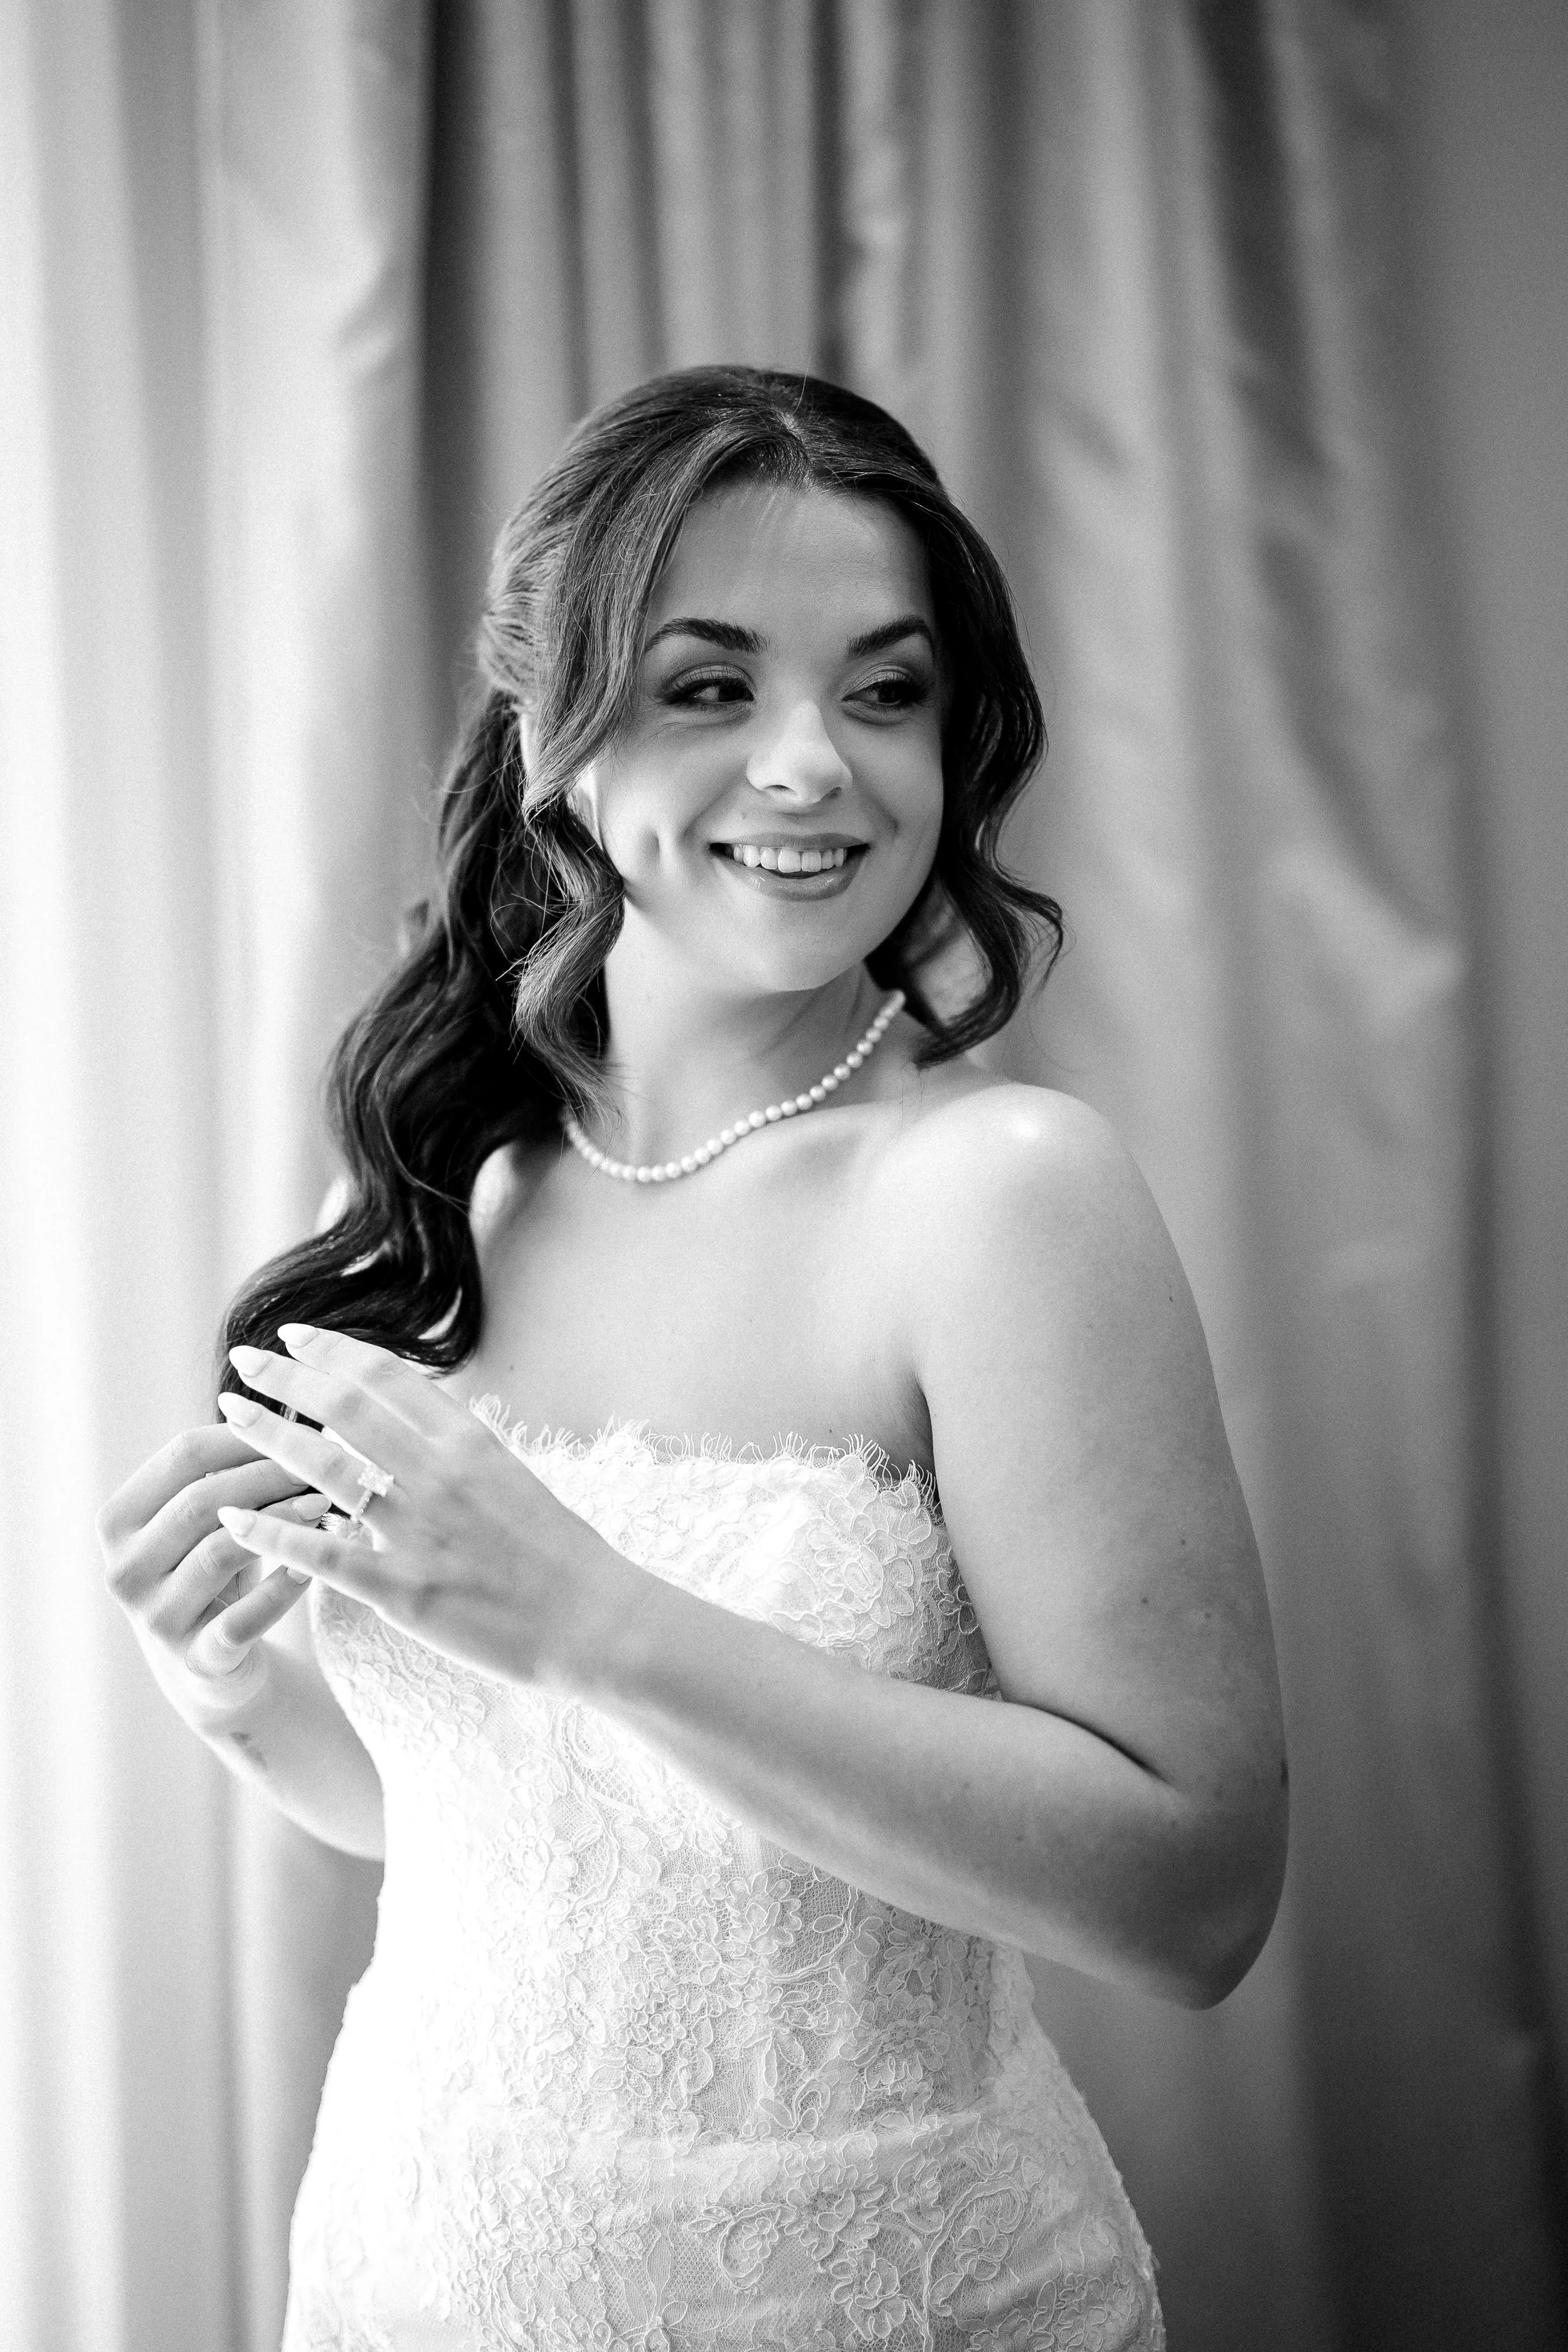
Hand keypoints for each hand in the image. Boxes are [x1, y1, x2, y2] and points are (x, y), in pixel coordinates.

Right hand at [98, 1425, 332, 1709]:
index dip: (245, 1433)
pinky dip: (284, 1586)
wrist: (212, 1664)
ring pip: (221, 1552)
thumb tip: (291, 1410)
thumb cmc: (214, 1567)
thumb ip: (227, 1468)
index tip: (298, 1422)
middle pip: (200, 1500)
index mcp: (118, 1519)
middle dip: (268, 1475)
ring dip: (282, 1524)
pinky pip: (246, 1616)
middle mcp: (123, 1567)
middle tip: (323, 1463)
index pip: (182, 1454)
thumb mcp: (204, 1517)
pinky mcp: (196, 1658)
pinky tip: (316, 1565)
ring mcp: (154, 1617)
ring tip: (327, 1505)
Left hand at [211, 1325, 634, 1693]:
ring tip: (229, 1413)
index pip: (384, 1376)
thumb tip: (405, 1416)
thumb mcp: (511, 1475)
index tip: (293, 1336)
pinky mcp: (401, 1590)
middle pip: (343, 1407)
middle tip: (243, 1360)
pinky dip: (269, 1533)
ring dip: (267, 1434)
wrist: (595, 1620)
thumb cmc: (559, 1552)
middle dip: (284, 1378)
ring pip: (322, 1467)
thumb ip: (456, 1446)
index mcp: (468, 1440)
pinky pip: (319, 1553)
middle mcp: (437, 1474)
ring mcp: (417, 1531)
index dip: (331, 1350)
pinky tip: (231, 1519)